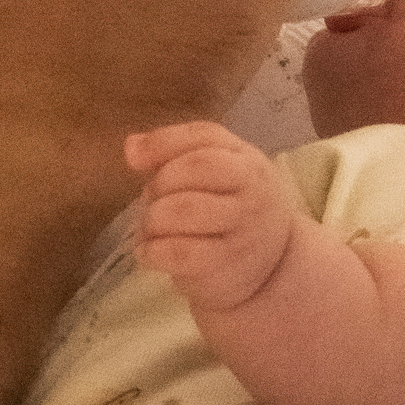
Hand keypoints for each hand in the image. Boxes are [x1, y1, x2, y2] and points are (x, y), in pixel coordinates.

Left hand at [127, 121, 298, 316]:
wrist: (272, 267)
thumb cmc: (230, 207)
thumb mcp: (216, 170)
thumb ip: (173, 151)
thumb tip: (132, 148)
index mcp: (246, 162)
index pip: (204, 136)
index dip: (163, 143)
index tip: (133, 159)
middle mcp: (251, 193)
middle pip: (196, 168)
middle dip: (161, 181)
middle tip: (151, 200)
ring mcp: (241, 232)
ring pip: (185, 209)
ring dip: (153, 217)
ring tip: (149, 227)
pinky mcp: (224, 268)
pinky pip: (180, 253)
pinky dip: (152, 250)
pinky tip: (148, 252)